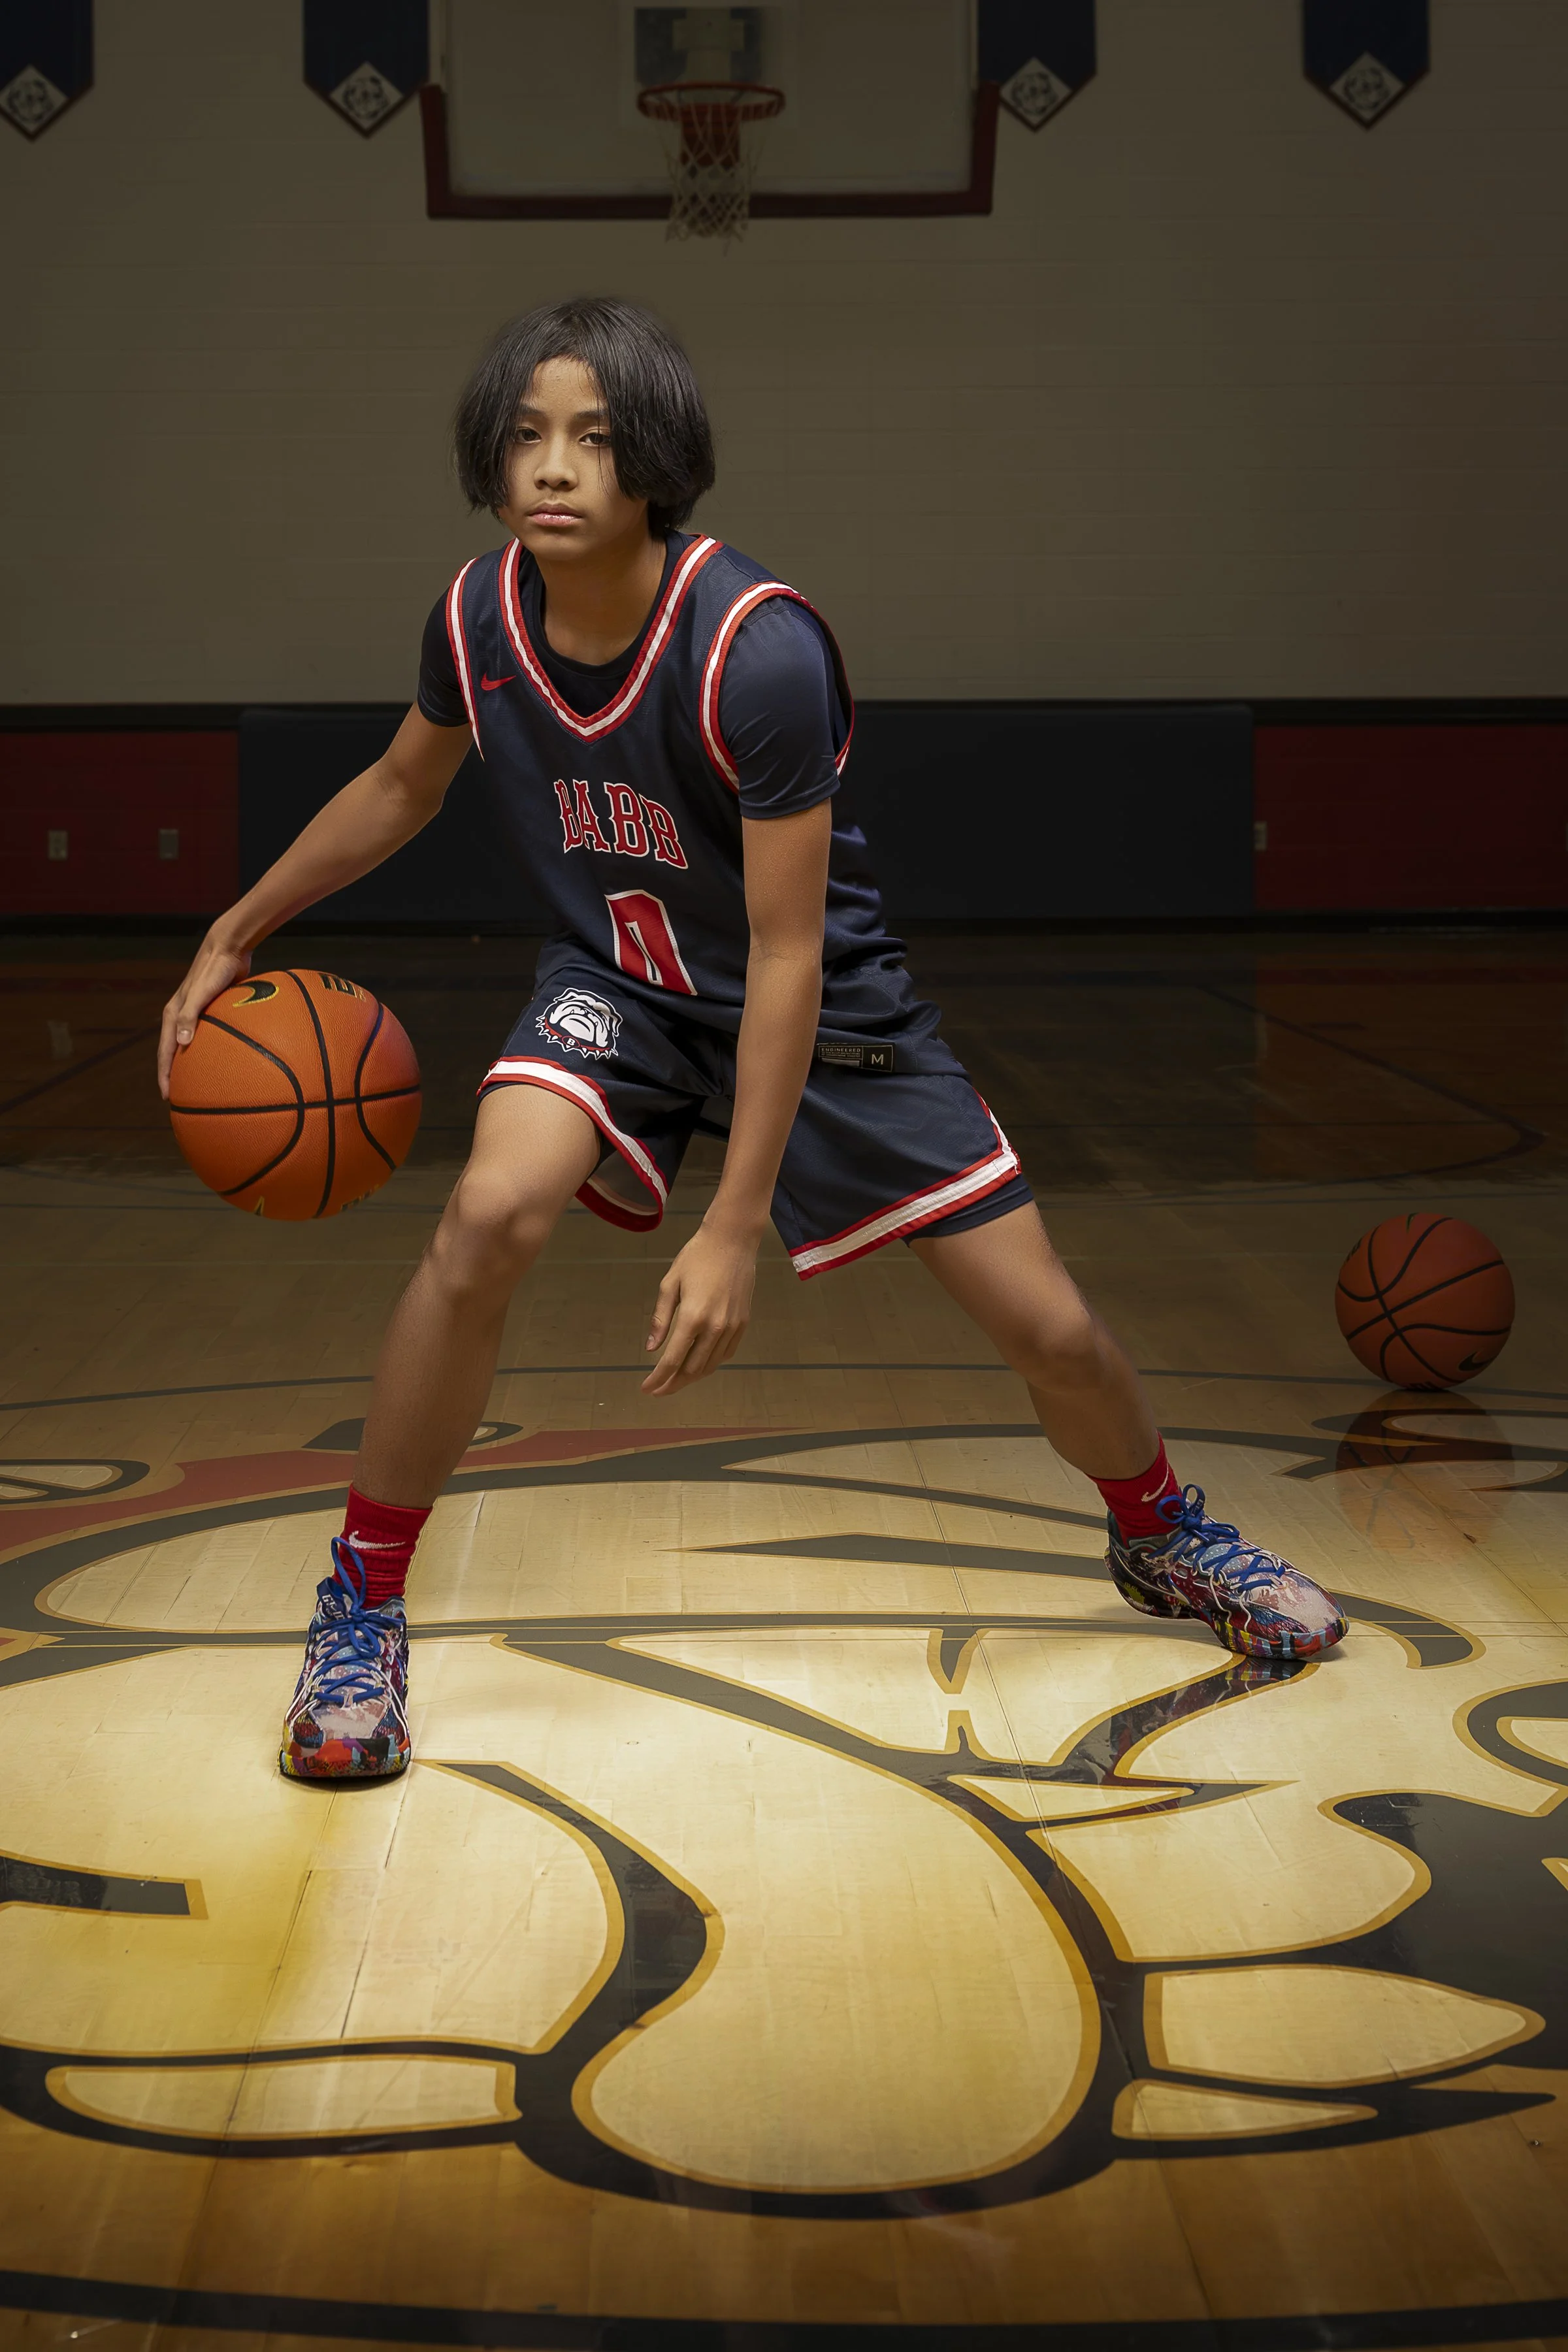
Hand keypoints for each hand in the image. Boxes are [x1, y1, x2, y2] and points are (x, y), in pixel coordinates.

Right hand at [157, 934, 251, 1098]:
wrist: (229, 948)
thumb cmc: (215, 969)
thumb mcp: (202, 993)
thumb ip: (190, 1016)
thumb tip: (182, 1044)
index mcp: (173, 1014)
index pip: (164, 1052)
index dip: (165, 1076)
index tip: (168, 1098)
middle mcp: (181, 1016)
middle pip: (175, 1052)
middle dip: (176, 1076)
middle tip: (183, 1099)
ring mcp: (196, 1014)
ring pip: (191, 1046)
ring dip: (193, 1065)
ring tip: (202, 1087)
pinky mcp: (211, 1011)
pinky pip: (209, 1037)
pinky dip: (212, 1052)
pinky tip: (227, 1063)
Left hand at [642, 1222, 758, 1395]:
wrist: (733, 1240)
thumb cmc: (696, 1257)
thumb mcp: (670, 1284)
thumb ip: (660, 1319)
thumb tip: (651, 1348)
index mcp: (692, 1317)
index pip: (672, 1360)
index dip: (658, 1379)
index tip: (646, 1389)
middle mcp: (714, 1327)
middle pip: (692, 1369)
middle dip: (673, 1383)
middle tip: (658, 1389)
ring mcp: (732, 1326)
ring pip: (710, 1365)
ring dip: (692, 1377)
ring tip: (676, 1380)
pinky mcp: (742, 1323)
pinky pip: (726, 1353)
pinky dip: (711, 1363)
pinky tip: (699, 1363)